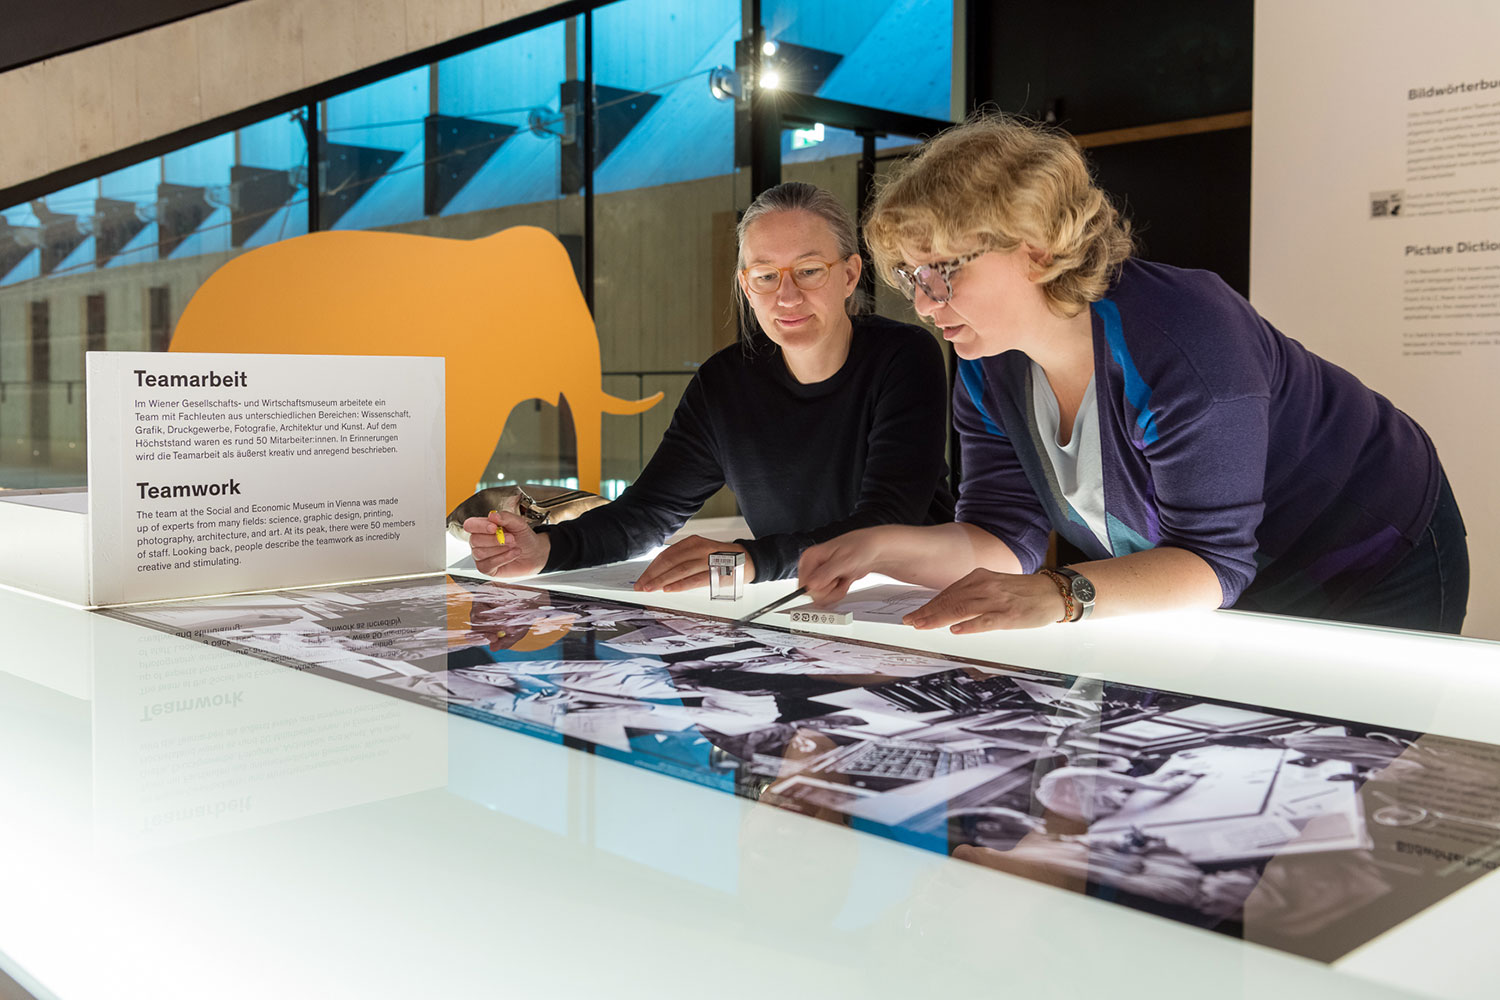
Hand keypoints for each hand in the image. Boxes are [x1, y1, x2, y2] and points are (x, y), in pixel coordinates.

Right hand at [463, 510, 549, 577]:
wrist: (535, 553)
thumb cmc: (524, 538)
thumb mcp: (518, 523)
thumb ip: (506, 517)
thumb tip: (492, 515)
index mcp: (483, 528)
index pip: (470, 525)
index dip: (480, 526)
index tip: (494, 527)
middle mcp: (479, 542)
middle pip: (474, 540)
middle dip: (494, 539)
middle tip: (511, 538)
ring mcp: (481, 556)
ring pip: (480, 553)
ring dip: (500, 549)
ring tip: (514, 546)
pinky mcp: (486, 568)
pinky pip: (488, 564)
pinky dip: (503, 558)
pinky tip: (513, 554)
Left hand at [634, 536, 754, 592]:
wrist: (748, 560)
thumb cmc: (721, 558)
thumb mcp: (700, 552)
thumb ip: (683, 560)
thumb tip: (660, 573)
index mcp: (693, 542)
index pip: (666, 555)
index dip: (652, 567)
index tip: (641, 578)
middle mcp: (699, 548)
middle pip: (670, 562)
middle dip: (652, 575)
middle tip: (641, 586)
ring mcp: (707, 559)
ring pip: (679, 570)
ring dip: (662, 580)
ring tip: (650, 589)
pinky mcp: (716, 572)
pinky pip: (694, 579)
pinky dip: (680, 584)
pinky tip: (669, 589)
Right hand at [797, 526, 891, 604]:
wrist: (874, 550)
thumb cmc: (861, 548)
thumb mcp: (844, 561)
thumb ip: (825, 574)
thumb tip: (810, 585)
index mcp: (810, 557)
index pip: (804, 585)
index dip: (820, 588)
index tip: (832, 582)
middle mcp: (812, 566)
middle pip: (811, 593)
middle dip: (829, 591)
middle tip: (839, 580)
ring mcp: (819, 575)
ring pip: (819, 596)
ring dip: (835, 592)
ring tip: (843, 579)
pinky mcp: (827, 582)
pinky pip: (827, 596)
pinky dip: (838, 593)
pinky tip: (844, 582)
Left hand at [903, 568, 1064, 632]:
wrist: (1052, 593)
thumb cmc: (1023, 592)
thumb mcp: (993, 586)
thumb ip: (973, 594)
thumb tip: (949, 608)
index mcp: (980, 578)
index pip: (948, 592)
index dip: (929, 604)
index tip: (915, 614)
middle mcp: (986, 586)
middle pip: (951, 600)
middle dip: (928, 612)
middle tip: (911, 622)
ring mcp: (997, 601)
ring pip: (962, 609)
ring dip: (940, 618)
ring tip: (923, 625)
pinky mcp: (1009, 615)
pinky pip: (985, 620)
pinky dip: (969, 625)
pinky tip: (955, 630)